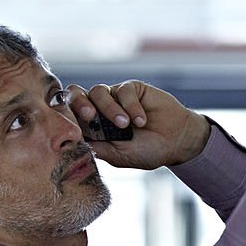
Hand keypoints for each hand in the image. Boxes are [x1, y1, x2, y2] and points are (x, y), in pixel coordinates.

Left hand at [66, 81, 210, 168]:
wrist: (177, 142)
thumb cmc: (149, 151)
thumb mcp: (120, 156)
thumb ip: (98, 148)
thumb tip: (74, 143)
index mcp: (92, 128)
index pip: (71, 116)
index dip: (68, 118)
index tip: (74, 128)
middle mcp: (100, 110)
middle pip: (77, 96)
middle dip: (79, 104)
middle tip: (90, 116)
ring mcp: (115, 98)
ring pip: (98, 92)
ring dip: (110, 109)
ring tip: (125, 125)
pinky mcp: (132, 89)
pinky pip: (123, 91)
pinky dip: (131, 106)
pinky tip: (142, 121)